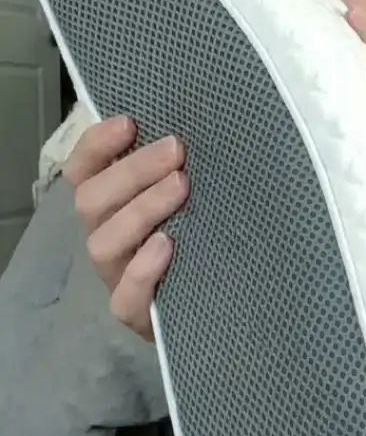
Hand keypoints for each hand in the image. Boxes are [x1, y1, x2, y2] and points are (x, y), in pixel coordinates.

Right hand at [62, 116, 188, 339]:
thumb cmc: (196, 235)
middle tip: (175, 149)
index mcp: (109, 205)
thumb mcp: (184, 198)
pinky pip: (126, 294)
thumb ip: (174, 169)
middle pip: (93, 200)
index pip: (83, 170)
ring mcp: (116, 275)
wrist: (211, 300)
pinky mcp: (135, 311)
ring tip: (180, 186)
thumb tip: (190, 129)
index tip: (129, 123)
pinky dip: (143, 268)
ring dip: (142, 209)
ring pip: (105, 243)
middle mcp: (105, 236)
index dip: (97, 145)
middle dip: (133, 170)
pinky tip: (167, 245)